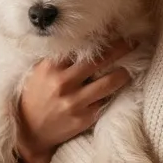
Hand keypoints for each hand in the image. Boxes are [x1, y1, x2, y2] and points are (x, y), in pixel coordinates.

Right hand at [15, 40, 135, 162]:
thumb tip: (82, 42)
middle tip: (133, 42)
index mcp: (51, 67)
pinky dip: (110, 94)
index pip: (79, 46)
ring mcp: (75, 102)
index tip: (112, 30)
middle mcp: (63, 83)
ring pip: (108, 83)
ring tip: (128, 70)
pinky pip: (104, 102)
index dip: (98, 37)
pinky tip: (116, 89)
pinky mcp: (84, 118)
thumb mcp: (38, 73)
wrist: (29, 133)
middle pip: (99, 61)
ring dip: (122, 74)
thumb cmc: (34, 97)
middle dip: (119, 49)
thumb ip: (57, 60)